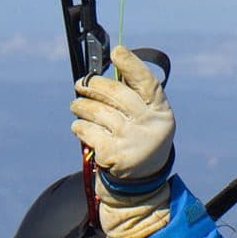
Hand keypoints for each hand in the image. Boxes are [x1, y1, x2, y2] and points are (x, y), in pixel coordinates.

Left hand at [70, 45, 174, 237]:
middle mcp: (148, 125)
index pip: (147, 83)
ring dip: (82, 106)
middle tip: (81, 84)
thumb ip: (133, 96)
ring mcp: (130, 141)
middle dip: (94, 86)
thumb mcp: (145, 119)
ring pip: (98, 112)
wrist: (140, 185)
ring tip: (76, 105)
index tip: (116, 52)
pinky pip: (88, 132)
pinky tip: (78, 127)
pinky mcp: (112, 155)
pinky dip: (79, 127)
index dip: (131, 65)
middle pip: (116, 94)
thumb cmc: (139, 141)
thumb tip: (108, 68)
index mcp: (160, 112)